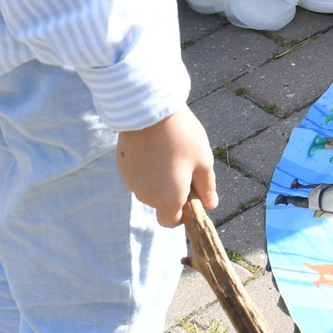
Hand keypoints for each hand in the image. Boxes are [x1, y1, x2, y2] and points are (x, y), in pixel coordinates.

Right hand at [117, 109, 216, 225]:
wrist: (148, 110)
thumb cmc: (182, 137)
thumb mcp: (203, 162)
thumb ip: (207, 188)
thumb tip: (209, 205)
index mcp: (167, 199)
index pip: (170, 222)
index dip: (182, 213)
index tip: (191, 194)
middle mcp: (146, 196)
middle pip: (160, 202)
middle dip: (172, 191)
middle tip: (184, 165)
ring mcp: (131, 181)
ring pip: (149, 187)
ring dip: (159, 178)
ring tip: (169, 151)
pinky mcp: (123, 167)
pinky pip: (139, 174)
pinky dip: (147, 167)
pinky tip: (155, 146)